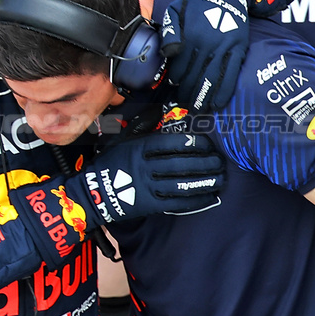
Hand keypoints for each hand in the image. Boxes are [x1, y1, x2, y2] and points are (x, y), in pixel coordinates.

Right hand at [15, 133, 224, 264]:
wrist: (93, 193)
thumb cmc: (110, 163)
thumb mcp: (122, 139)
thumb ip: (143, 126)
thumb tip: (160, 110)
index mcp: (140, 147)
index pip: (172, 143)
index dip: (194, 143)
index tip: (209, 143)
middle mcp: (145, 167)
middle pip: (181, 164)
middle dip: (205, 163)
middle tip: (221, 161)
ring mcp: (147, 187)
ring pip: (182, 184)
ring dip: (205, 181)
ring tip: (221, 178)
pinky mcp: (149, 205)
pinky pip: (177, 203)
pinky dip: (196, 200)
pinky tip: (209, 197)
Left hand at [160, 0, 249, 111]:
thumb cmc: (196, 1)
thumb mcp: (175, 10)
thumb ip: (169, 32)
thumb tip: (169, 54)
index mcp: (189, 37)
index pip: (179, 67)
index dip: (175, 80)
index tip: (174, 86)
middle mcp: (206, 45)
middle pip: (194, 78)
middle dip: (188, 94)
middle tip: (184, 104)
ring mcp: (224, 48)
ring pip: (212, 80)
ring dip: (204, 97)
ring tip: (198, 108)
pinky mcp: (238, 49)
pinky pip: (230, 75)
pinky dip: (224, 91)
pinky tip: (217, 103)